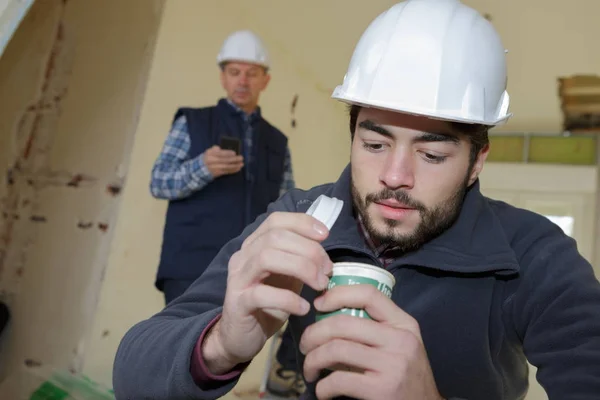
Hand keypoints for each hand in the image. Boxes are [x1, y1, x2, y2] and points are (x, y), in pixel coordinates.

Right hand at [203, 145, 243, 176]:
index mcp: (210, 154)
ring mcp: (215, 168)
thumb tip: (221, 148)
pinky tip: (238, 168)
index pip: (220, 153)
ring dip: (235, 165)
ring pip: (226, 167)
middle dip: (234, 159)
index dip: (228, 153)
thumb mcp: (209, 151)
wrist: (200, 169)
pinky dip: (233, 170)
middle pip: (224, 160)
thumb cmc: (207, 158)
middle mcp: (212, 161)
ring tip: (241, 164)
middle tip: (241, 158)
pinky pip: (226, 172)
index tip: (235, 153)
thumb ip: (215, 149)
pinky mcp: (217, 173)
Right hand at [203, 212, 332, 373]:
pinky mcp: (238, 304)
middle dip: (308, 250)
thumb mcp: (288, 278)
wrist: (240, 338)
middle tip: (327, 271)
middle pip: (275, 237)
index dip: (301, 223)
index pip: (275, 221)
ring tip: (319, 285)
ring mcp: (237, 279)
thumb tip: (325, 251)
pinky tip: (304, 308)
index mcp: (254, 246)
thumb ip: (301, 261)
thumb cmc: (268, 305)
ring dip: (301, 268)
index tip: (325, 235)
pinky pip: (261, 294)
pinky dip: (288, 299)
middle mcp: (243, 257)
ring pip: (266, 258)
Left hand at [300, 284, 442, 399]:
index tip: (318, 304)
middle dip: (313, 334)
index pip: (369, 294)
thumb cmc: (405, 375)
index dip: (337, 294)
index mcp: (404, 323)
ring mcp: (393, 365)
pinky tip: (322, 391)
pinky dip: (323, 387)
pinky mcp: (383, 390)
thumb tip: (329, 314)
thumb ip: (376, 328)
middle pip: (343, 323)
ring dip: (313, 360)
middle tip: (305, 346)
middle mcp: (401, 340)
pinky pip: (339, 380)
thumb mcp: (400, 344)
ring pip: (336, 350)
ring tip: (310, 370)